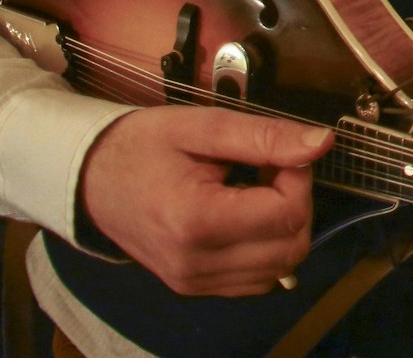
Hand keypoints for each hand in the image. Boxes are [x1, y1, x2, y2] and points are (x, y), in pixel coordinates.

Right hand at [78, 105, 331, 295]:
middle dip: (296, 203)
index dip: (299, 178)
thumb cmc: (141, 146)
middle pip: (291, 246)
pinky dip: (266, 248)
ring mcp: (194, 281)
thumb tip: (322, 142)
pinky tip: (245, 216)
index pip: (288, 214)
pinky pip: (257, 278)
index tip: (279, 154)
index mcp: (195, 221)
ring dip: (283, 227)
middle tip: (270, 170)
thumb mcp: (203, 126)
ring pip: (280, 267)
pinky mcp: (194, 286)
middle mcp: (195, 263)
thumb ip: (265, 137)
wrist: (90, 177)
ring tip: (254, 191)